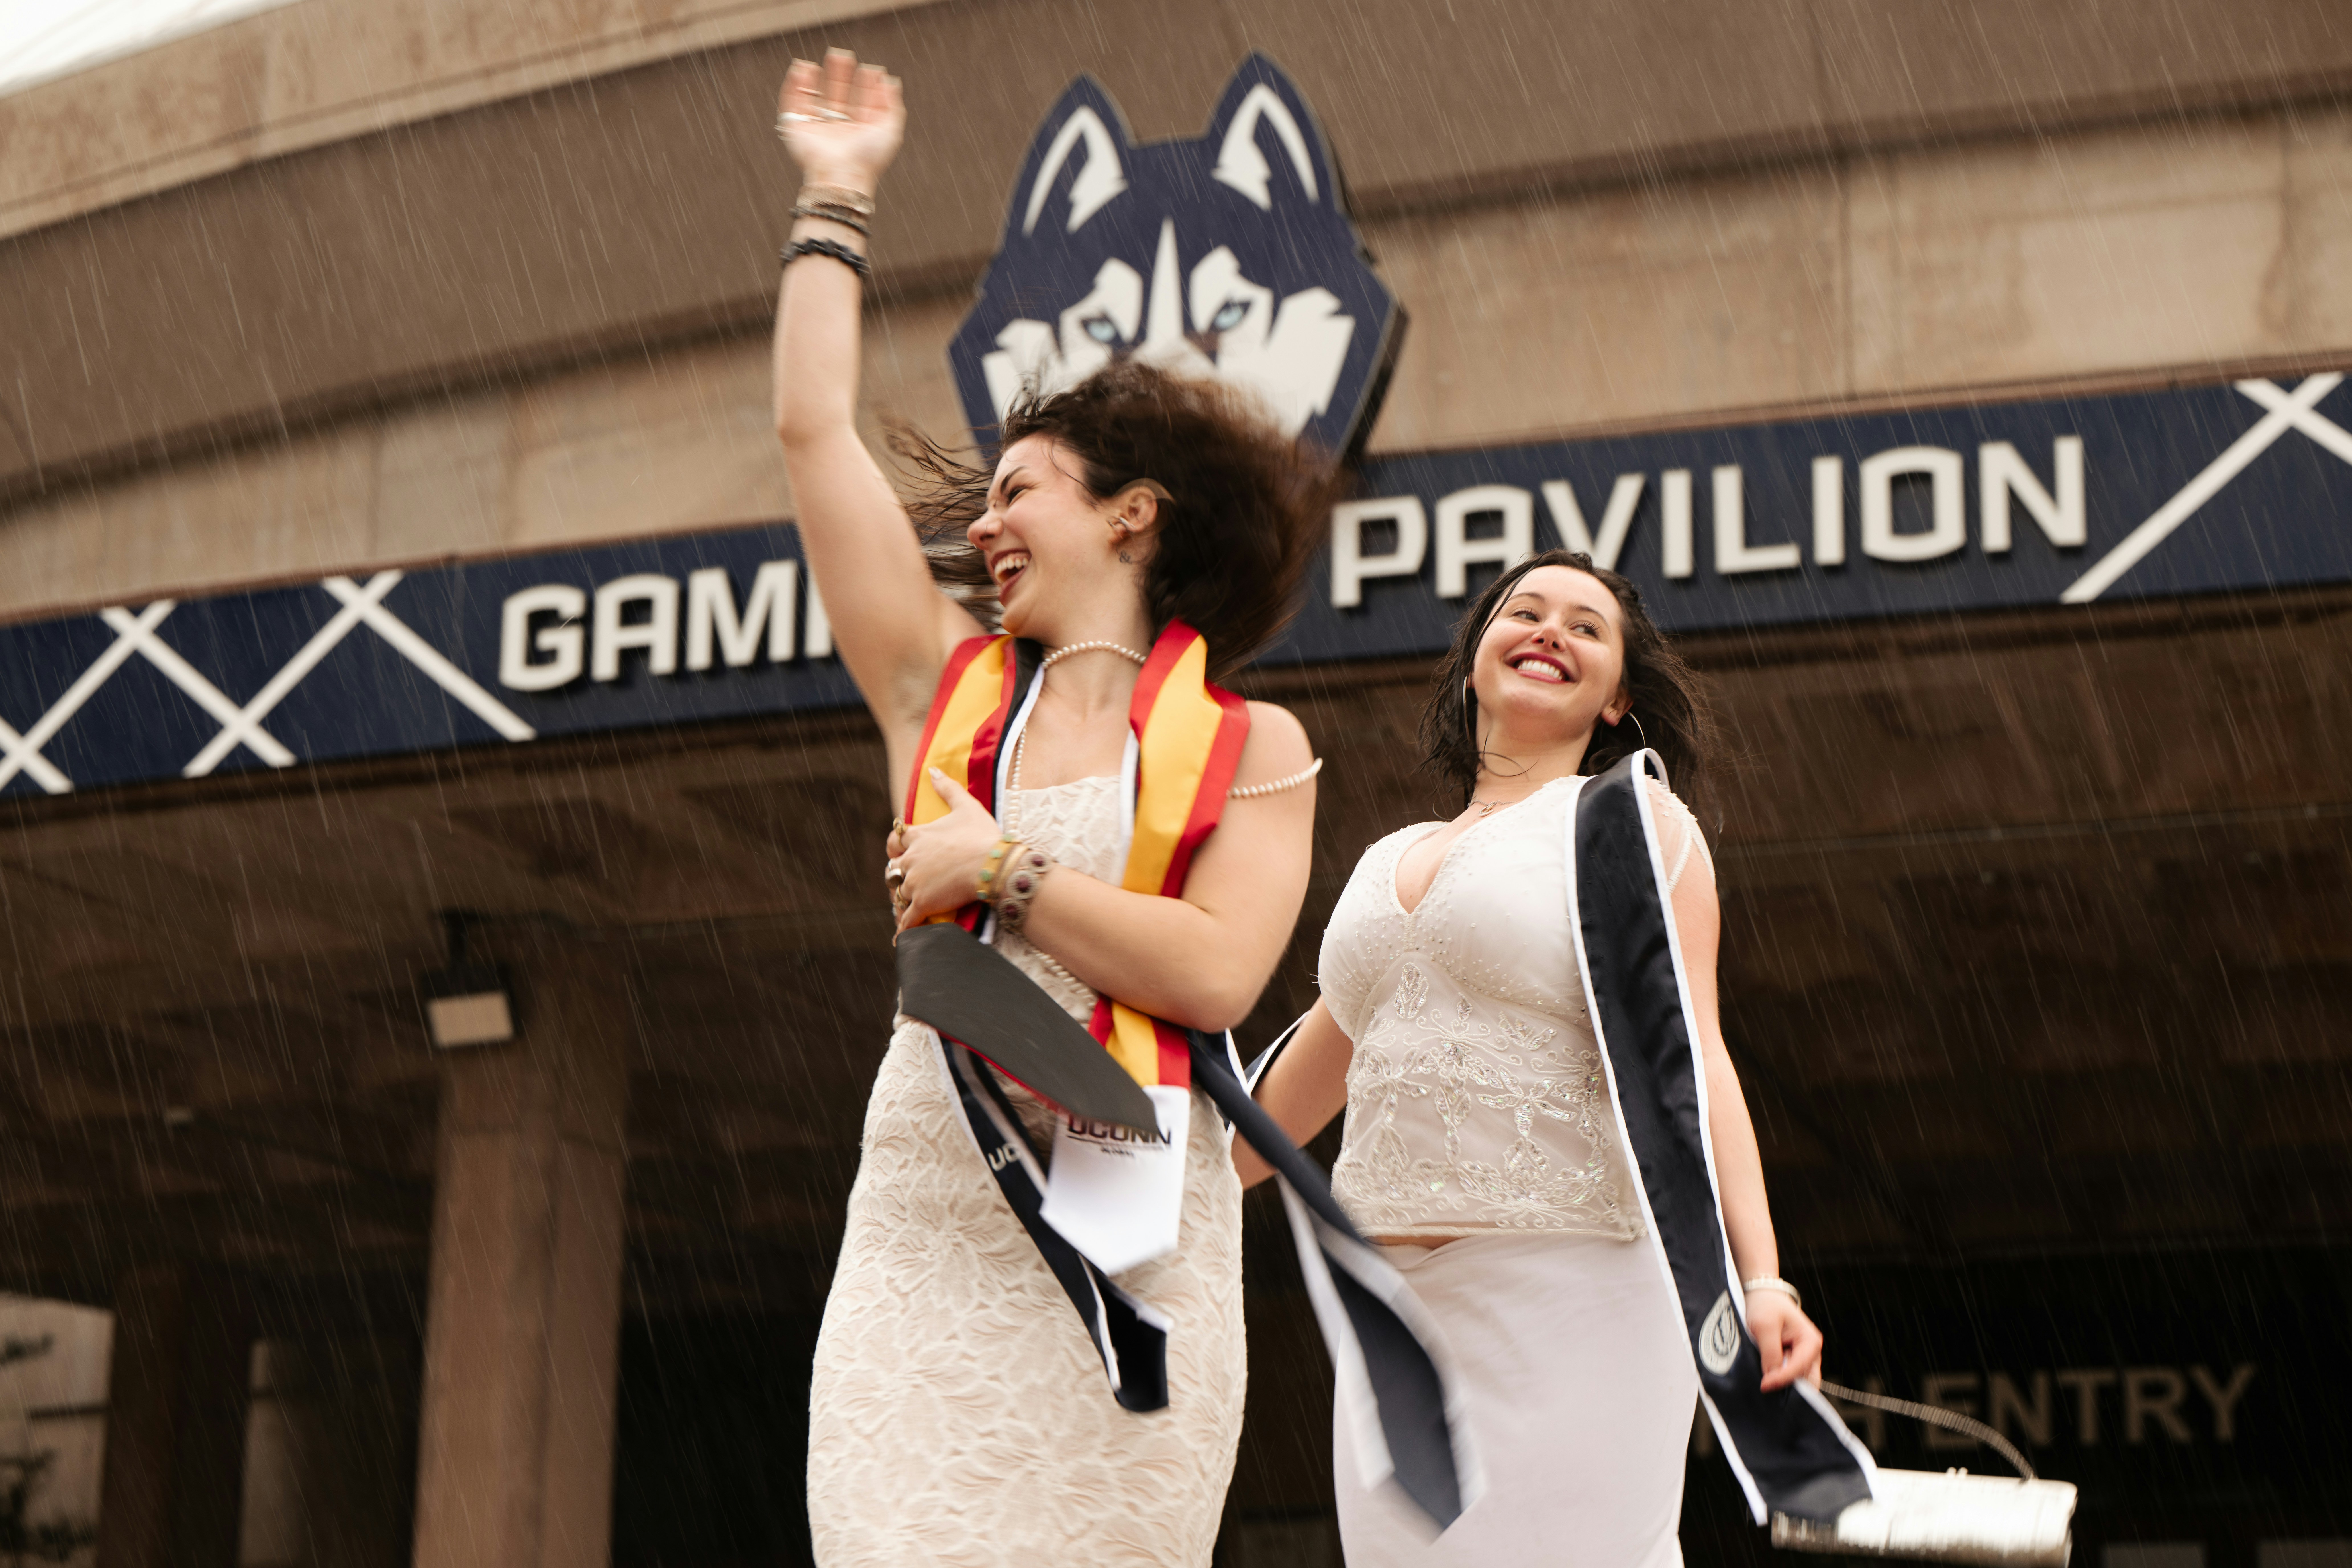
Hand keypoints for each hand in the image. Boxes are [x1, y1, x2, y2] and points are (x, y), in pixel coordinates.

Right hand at [777, 49, 904, 192]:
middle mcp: (838, 132)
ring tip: (825, 58)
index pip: (862, 104)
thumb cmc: (867, 157)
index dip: (866, 86)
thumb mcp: (889, 130)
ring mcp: (817, 130)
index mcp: (859, 133)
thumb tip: (890, 80)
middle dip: (841, 76)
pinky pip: (792, 104)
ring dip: (818, 78)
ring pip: (815, 98)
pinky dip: (794, 85)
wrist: (841, 175)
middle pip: (838, 98)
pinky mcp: (796, 130)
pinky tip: (802, 68)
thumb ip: (891, 105)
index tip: (870, 69)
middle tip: (843, 55)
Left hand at [890, 770, 1002, 931]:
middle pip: (894, 868)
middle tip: (903, 879)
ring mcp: (915, 883)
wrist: (994, 865)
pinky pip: (907, 919)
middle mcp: (911, 859)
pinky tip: (899, 938)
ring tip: (903, 906)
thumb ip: (947, 787)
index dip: (897, 845)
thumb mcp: (966, 805)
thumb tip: (932, 769)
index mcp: (918, 836)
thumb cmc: (982, 835)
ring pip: (898, 892)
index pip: (896, 839)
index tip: (900, 849)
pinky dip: (902, 928)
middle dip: (898, 873)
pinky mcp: (923, 903)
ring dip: (900, 898)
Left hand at [1748, 1289, 1823, 1390]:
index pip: (1800, 1367)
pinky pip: (1789, 1376)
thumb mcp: (1764, 1325)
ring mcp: (1803, 1357)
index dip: (1782, 1378)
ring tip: (1765, 1383)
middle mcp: (1811, 1352)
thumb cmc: (1766, 1306)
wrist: (1763, 1296)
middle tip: (1767, 1389)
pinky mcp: (1793, 1360)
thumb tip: (1771, 1376)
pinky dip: (1780, 1379)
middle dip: (1789, 1387)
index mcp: (1811, 1341)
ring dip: (1783, 1384)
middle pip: (1806, 1380)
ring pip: (1798, 1381)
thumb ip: (1770, 1351)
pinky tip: (1767, 1378)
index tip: (1764, 1385)